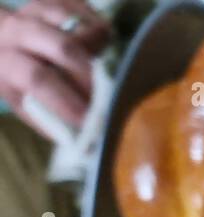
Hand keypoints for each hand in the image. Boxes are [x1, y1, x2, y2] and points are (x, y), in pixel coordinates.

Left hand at [0, 0, 110, 133]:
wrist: (3, 41)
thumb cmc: (22, 85)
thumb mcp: (27, 106)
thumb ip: (54, 121)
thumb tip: (91, 139)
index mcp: (6, 62)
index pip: (37, 79)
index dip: (66, 99)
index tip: (90, 119)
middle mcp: (17, 31)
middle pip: (63, 47)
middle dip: (93, 73)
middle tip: (112, 95)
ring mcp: (37, 11)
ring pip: (78, 25)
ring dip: (101, 50)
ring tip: (115, 70)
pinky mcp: (57, 1)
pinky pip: (87, 12)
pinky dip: (102, 31)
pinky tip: (107, 48)